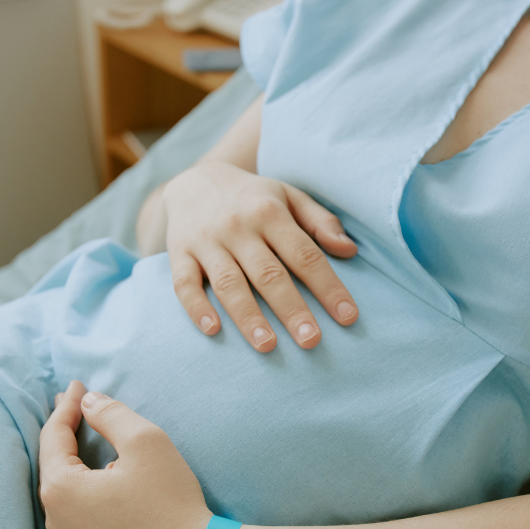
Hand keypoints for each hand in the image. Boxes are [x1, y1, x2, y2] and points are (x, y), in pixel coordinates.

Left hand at [38, 382, 211, 528]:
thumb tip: (89, 402)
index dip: (67, 406)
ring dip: (75, 461)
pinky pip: (79, 514)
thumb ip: (111, 414)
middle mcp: (56, 520)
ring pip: (66, 491)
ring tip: (87, 438)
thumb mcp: (144, 442)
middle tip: (76, 404)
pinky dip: (85, 488)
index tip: (78, 385)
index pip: (53, 436)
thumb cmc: (169, 502)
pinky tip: (103, 480)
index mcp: (60, 489)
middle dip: (65, 432)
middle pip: (54, 464)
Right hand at [162, 160, 359, 352]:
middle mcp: (237, 226)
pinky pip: (184, 284)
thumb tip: (350, 250)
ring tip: (267, 346)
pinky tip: (213, 330)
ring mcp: (206, 241)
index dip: (328, 286)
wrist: (193, 181)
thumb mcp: (289, 197)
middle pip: (268, 273)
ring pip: (229, 283)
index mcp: (269, 212)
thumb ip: (320, 222)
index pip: (305, 254)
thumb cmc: (253, 198)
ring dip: (248, 316)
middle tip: (312, 341)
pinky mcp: (179, 253)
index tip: (348, 316)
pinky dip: (196, 308)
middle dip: (291, 309)